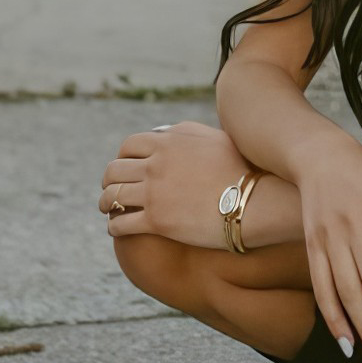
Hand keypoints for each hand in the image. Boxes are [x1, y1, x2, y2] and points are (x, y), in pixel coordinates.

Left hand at [99, 121, 246, 250]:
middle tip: (112, 188)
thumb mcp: (214, 137)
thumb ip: (186, 132)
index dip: (122, 157)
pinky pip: (120, 224)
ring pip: (112, 197)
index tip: (125, 166)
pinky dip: (114, 226)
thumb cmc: (242, 168)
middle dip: (109, 180)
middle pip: (114, 170)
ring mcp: (153, 194)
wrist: (255, 200)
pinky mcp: (156, 222)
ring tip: (109, 208)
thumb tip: (165, 133)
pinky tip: (117, 229)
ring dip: (106, 202)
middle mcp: (155, 165)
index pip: (128, 146)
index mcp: (167, 142)